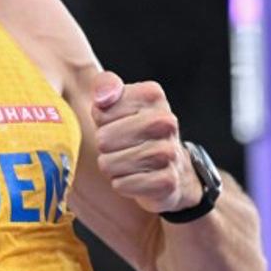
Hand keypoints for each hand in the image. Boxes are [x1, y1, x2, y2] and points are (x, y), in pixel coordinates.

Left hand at [90, 70, 200, 214]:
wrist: (170, 168)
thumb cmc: (132, 130)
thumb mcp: (115, 102)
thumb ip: (104, 85)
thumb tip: (103, 97)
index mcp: (152, 95)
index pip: (100, 112)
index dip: (101, 122)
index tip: (117, 122)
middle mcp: (166, 121)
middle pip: (103, 140)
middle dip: (104, 146)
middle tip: (121, 146)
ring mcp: (169, 152)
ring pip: (109, 164)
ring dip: (111, 167)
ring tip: (127, 162)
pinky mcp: (167, 181)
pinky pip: (122, 184)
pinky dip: (121, 184)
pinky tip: (135, 178)